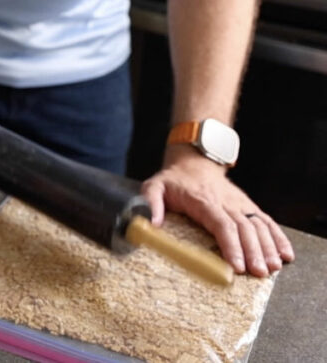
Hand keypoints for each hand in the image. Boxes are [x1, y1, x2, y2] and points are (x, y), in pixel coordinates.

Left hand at [140, 145, 294, 276]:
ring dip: (268, 248)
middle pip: (244, 228)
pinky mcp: (248, 206)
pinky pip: (266, 221)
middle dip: (253, 252)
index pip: (221, 224)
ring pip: (258, 226)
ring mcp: (240, 204)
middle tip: (258, 273)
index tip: (236, 265)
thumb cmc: (173, 180)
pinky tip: (286, 254)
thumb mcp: (154, 186)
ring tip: (272, 268)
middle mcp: (226, 203)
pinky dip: (278, 238)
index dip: (231, 244)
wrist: (194, 162)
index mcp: (203, 201)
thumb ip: (150, 202)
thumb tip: (151, 223)